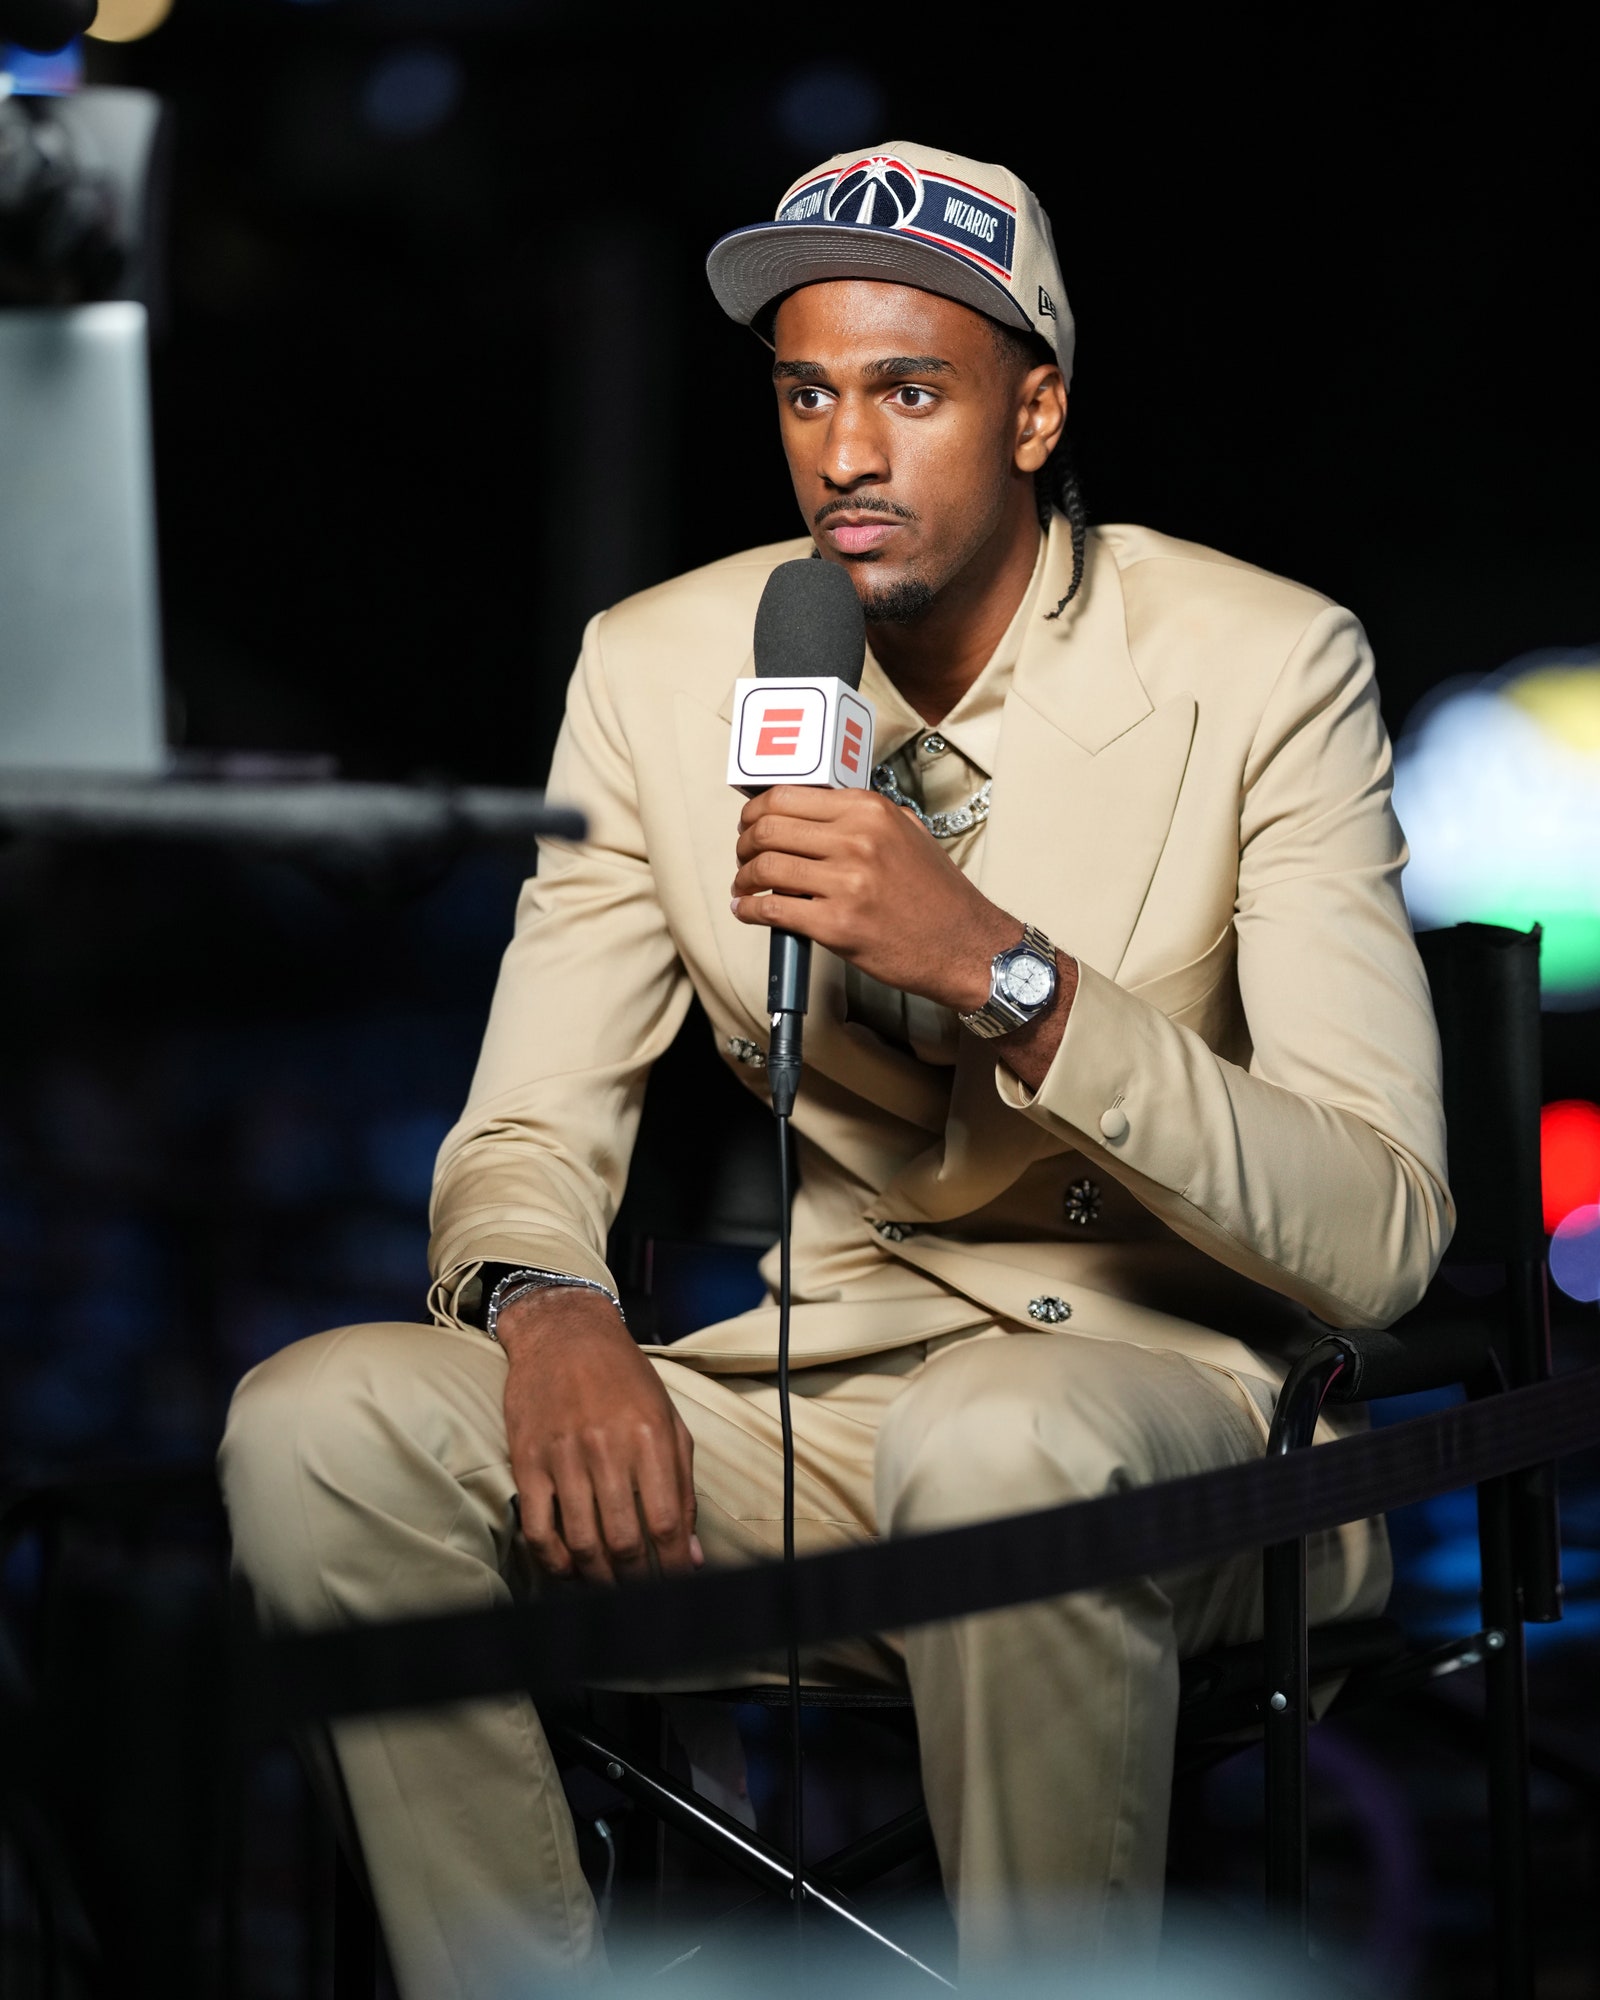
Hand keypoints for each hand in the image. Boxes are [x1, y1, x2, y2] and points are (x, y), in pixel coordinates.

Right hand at [498, 1287, 701, 1583]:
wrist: (564, 1334)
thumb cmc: (624, 1378)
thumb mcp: (668, 1421)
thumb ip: (683, 1487)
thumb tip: (691, 1553)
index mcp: (650, 1438)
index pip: (666, 1523)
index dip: (673, 1567)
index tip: (677, 1588)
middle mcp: (607, 1448)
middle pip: (623, 1541)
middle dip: (636, 1582)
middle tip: (640, 1596)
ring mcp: (563, 1456)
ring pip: (580, 1543)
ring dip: (597, 1580)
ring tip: (608, 1589)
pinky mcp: (527, 1461)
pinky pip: (538, 1529)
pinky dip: (553, 1562)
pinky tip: (568, 1569)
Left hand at [731, 786, 1018, 1009]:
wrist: (966, 946)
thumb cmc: (938, 896)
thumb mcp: (908, 833)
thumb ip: (865, 816)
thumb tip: (815, 810)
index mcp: (870, 811)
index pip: (787, 796)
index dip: (755, 811)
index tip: (750, 824)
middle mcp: (857, 840)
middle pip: (768, 828)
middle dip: (743, 843)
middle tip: (742, 856)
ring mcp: (846, 883)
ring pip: (764, 866)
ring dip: (743, 877)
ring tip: (744, 887)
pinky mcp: (837, 925)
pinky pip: (772, 909)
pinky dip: (749, 909)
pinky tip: (747, 910)